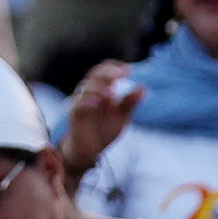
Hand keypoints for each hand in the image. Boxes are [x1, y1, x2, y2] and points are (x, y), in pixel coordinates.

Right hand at [60, 61, 143, 182]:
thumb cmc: (104, 130)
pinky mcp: (74, 115)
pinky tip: (97, 102)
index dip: (114, 67)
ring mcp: (81, 102)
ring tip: (111, 92)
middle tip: (120, 74)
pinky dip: (87, 101)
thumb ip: (129, 103)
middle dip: (107, 73)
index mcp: (101, 88)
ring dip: (98, 87)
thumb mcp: (121, 116)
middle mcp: (89, 92)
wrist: (90, 151)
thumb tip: (142, 87)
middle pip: (94, 75)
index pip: (104, 70)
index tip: (128, 70)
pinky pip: (78, 104)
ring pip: (86, 87)